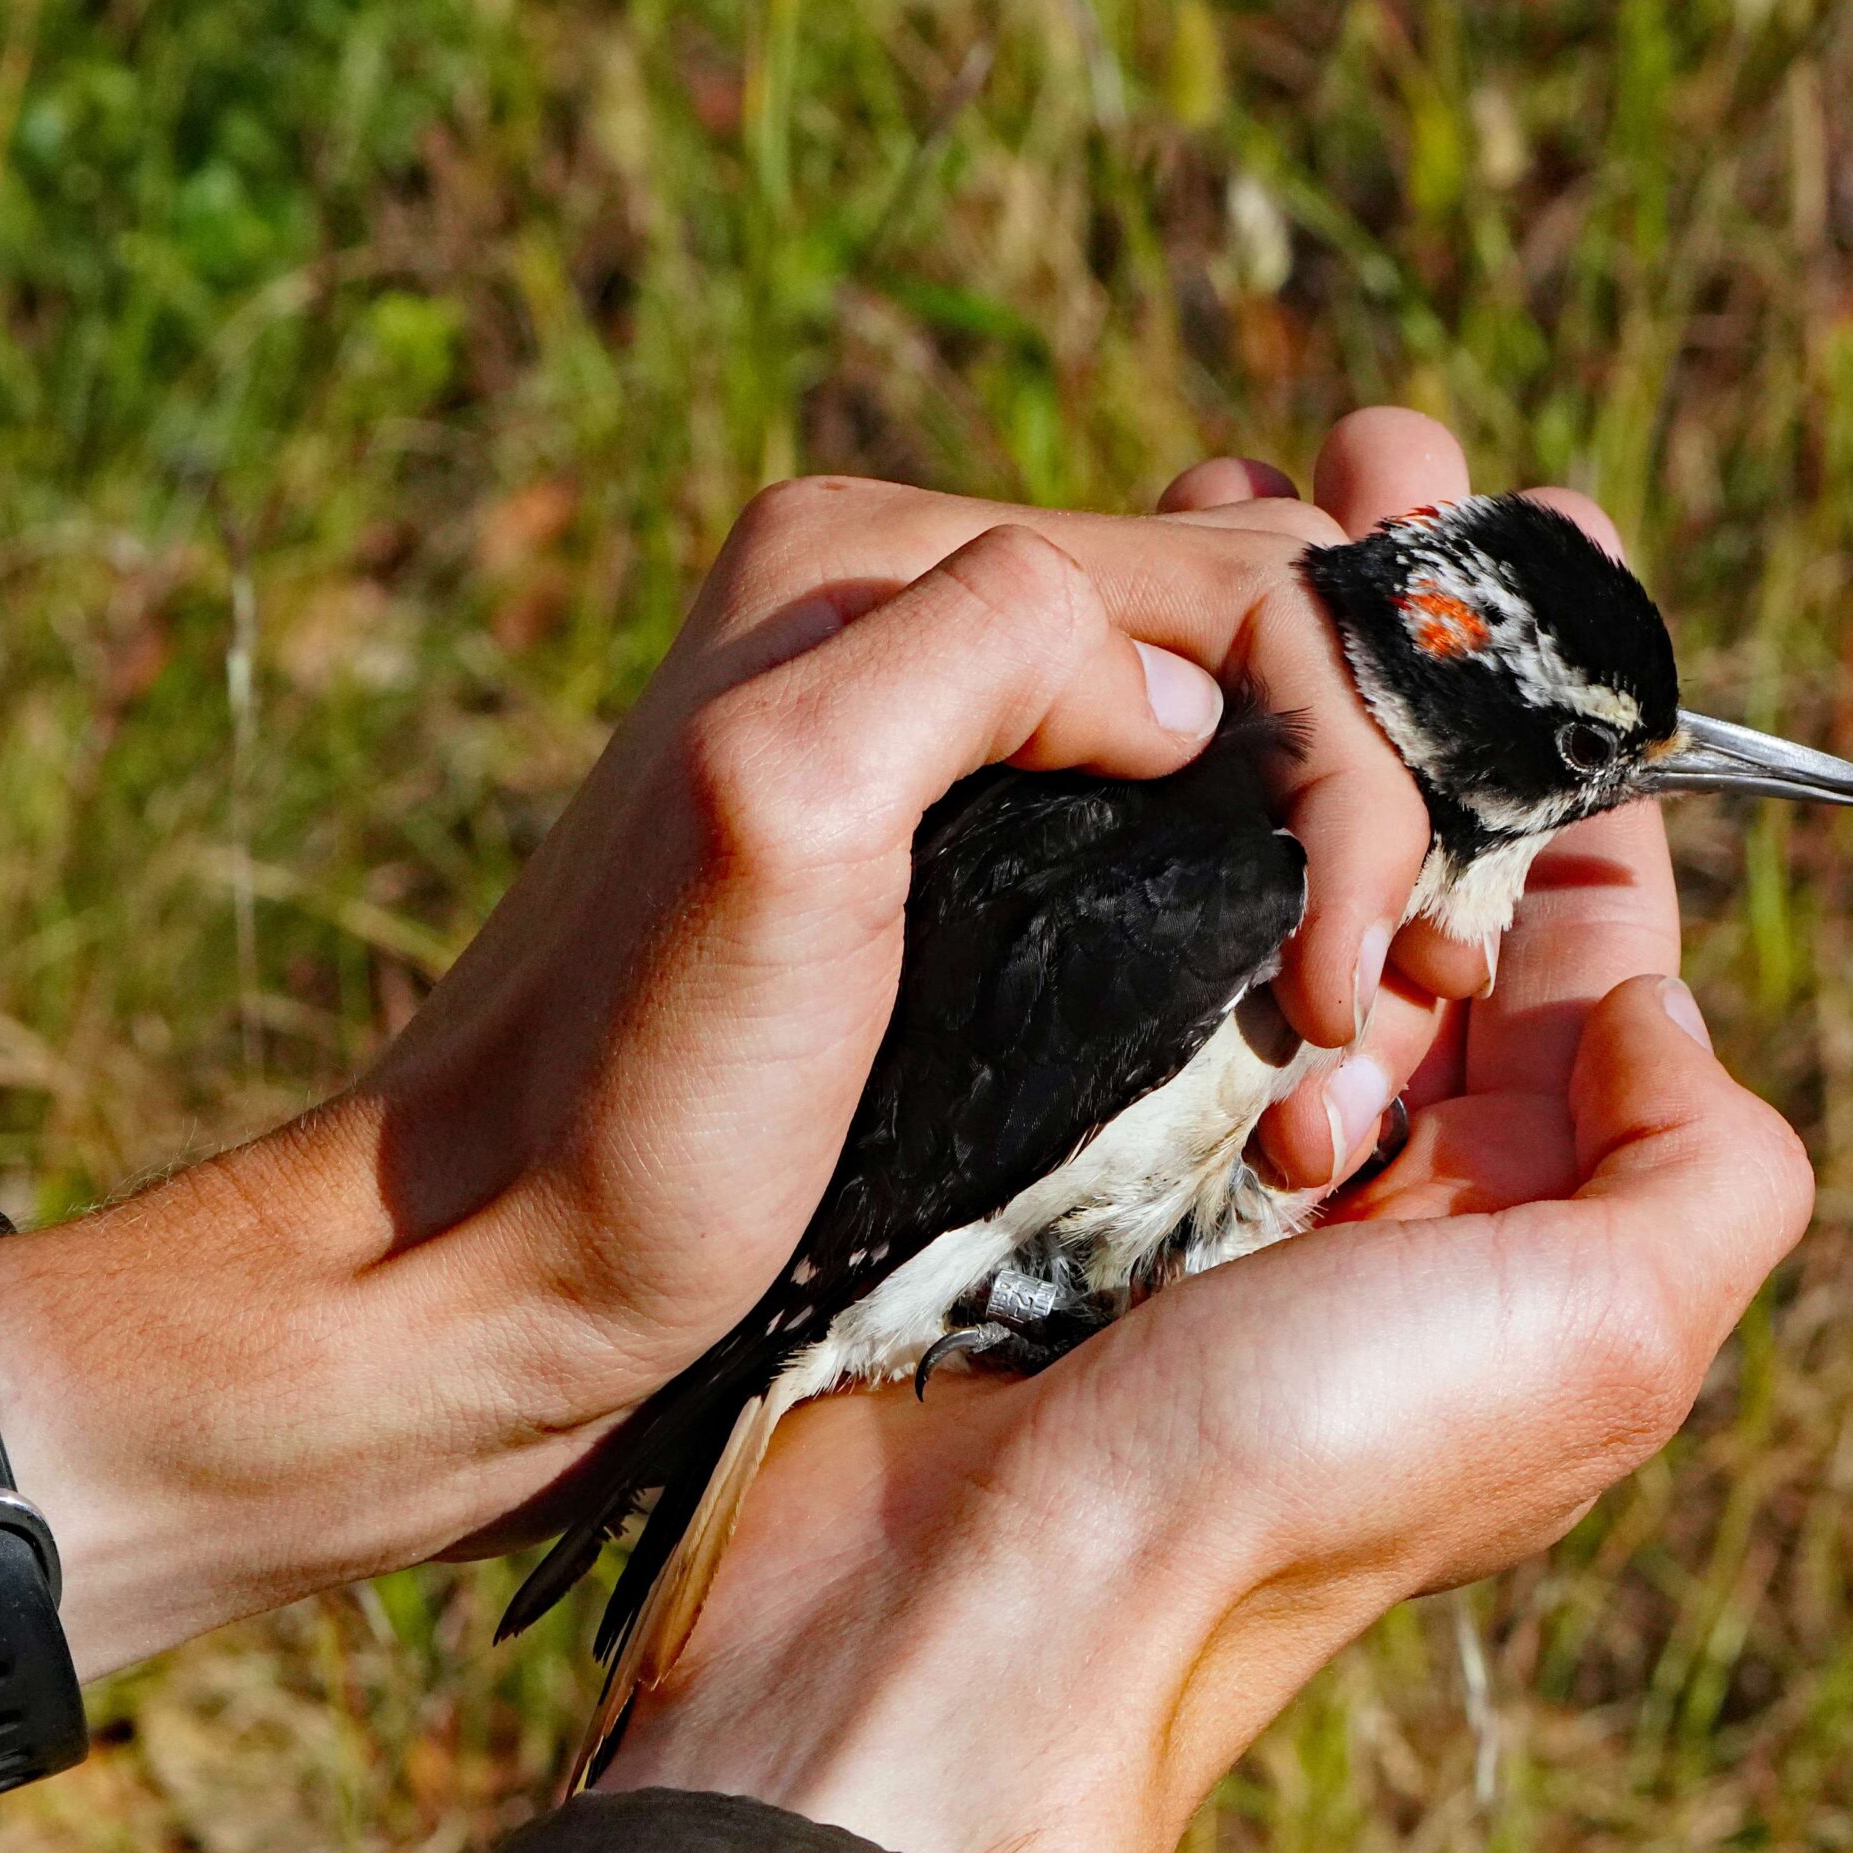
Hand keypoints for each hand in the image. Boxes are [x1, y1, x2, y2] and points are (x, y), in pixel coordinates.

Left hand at [0, 428, 1491, 1674]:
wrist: (492, 1286)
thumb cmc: (629, 1103)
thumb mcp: (781, 822)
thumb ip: (983, 654)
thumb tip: (1184, 702)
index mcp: (870, 566)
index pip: (1236, 585)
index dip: (1346, 764)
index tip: (1339, 981)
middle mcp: (893, 629)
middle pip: (1243, 645)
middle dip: (1360, 803)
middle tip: (1359, 1007)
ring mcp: (915, 763)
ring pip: (1216, 746)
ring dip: (1323, 863)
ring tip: (1335, 1030)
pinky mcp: (931, 888)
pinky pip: (1146, 838)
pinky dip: (1244, 908)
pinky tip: (1268, 1018)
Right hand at [601, 481, 1815, 1852]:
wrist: (957, 1609)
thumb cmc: (1281, 1484)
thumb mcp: (1599, 1345)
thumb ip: (1700, 1156)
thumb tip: (1630, 968)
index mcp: (1511, 1186)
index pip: (1577, 901)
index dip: (1572, 719)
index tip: (1548, 534)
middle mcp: (1357, 1135)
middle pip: (1410, 838)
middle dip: (1407, 650)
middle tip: (1370, 450)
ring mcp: (1175, 1108)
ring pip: (1247, 851)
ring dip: (1264, 699)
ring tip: (1246, 498)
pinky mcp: (1022, 1100)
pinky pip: (1100, 910)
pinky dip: (1127, 793)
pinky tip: (1118, 662)